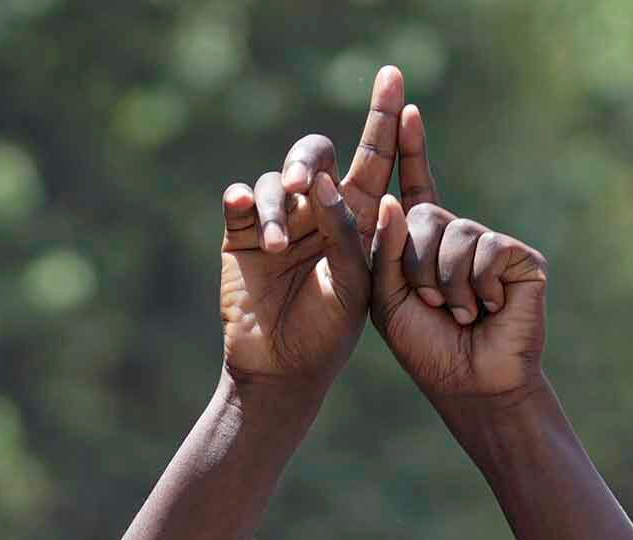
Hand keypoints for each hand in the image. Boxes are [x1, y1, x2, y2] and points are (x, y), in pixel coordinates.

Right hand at [216, 80, 388, 390]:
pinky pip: (239, 199)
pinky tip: (244, 212)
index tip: (393, 76)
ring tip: (279, 248)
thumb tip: (323, 183)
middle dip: (309, 162)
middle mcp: (317, 210)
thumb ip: (347, 235)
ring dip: (276, 209)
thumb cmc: (330, 333)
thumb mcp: (356, 286)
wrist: (283, 371)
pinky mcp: (242, 235)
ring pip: (275, 182)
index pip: (375, 156)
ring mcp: (279, 221)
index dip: (384, 116)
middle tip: (305, 187)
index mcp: (357, 217)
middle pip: (315, 156)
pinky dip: (243, 200)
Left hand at [361, 106, 548, 404]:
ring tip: (460, 312)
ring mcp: (491, 244)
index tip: (407, 109)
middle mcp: (458, 236)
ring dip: (447, 282)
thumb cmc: (427, 348)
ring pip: (455, 233)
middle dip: (417, 263)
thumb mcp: (387, 299)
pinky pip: (486, 248)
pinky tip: (487, 308)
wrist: (472, 384)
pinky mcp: (520, 257)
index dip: (411, 149)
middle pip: (424, 215)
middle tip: (433, 304)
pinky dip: (477, 284)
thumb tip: (393, 198)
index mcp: (422, 244)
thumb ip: (384, 251)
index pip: (415, 187)